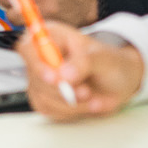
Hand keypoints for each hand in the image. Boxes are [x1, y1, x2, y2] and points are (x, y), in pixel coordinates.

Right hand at [15, 19, 144, 119]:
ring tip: (93, 99)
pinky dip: (70, 112)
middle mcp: (42, 56)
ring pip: (43, 97)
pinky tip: (85, 104)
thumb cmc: (110, 64)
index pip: (28, 47)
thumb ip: (84, 62)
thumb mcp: (104, 58)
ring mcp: (40, 78)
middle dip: (62, 90)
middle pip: (35, 76)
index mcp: (53, 36)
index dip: (37, 64)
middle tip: (86, 92)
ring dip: (71, 103)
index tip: (54, 79)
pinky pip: (48, 109)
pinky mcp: (44, 97)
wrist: (119, 83)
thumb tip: (64, 75)